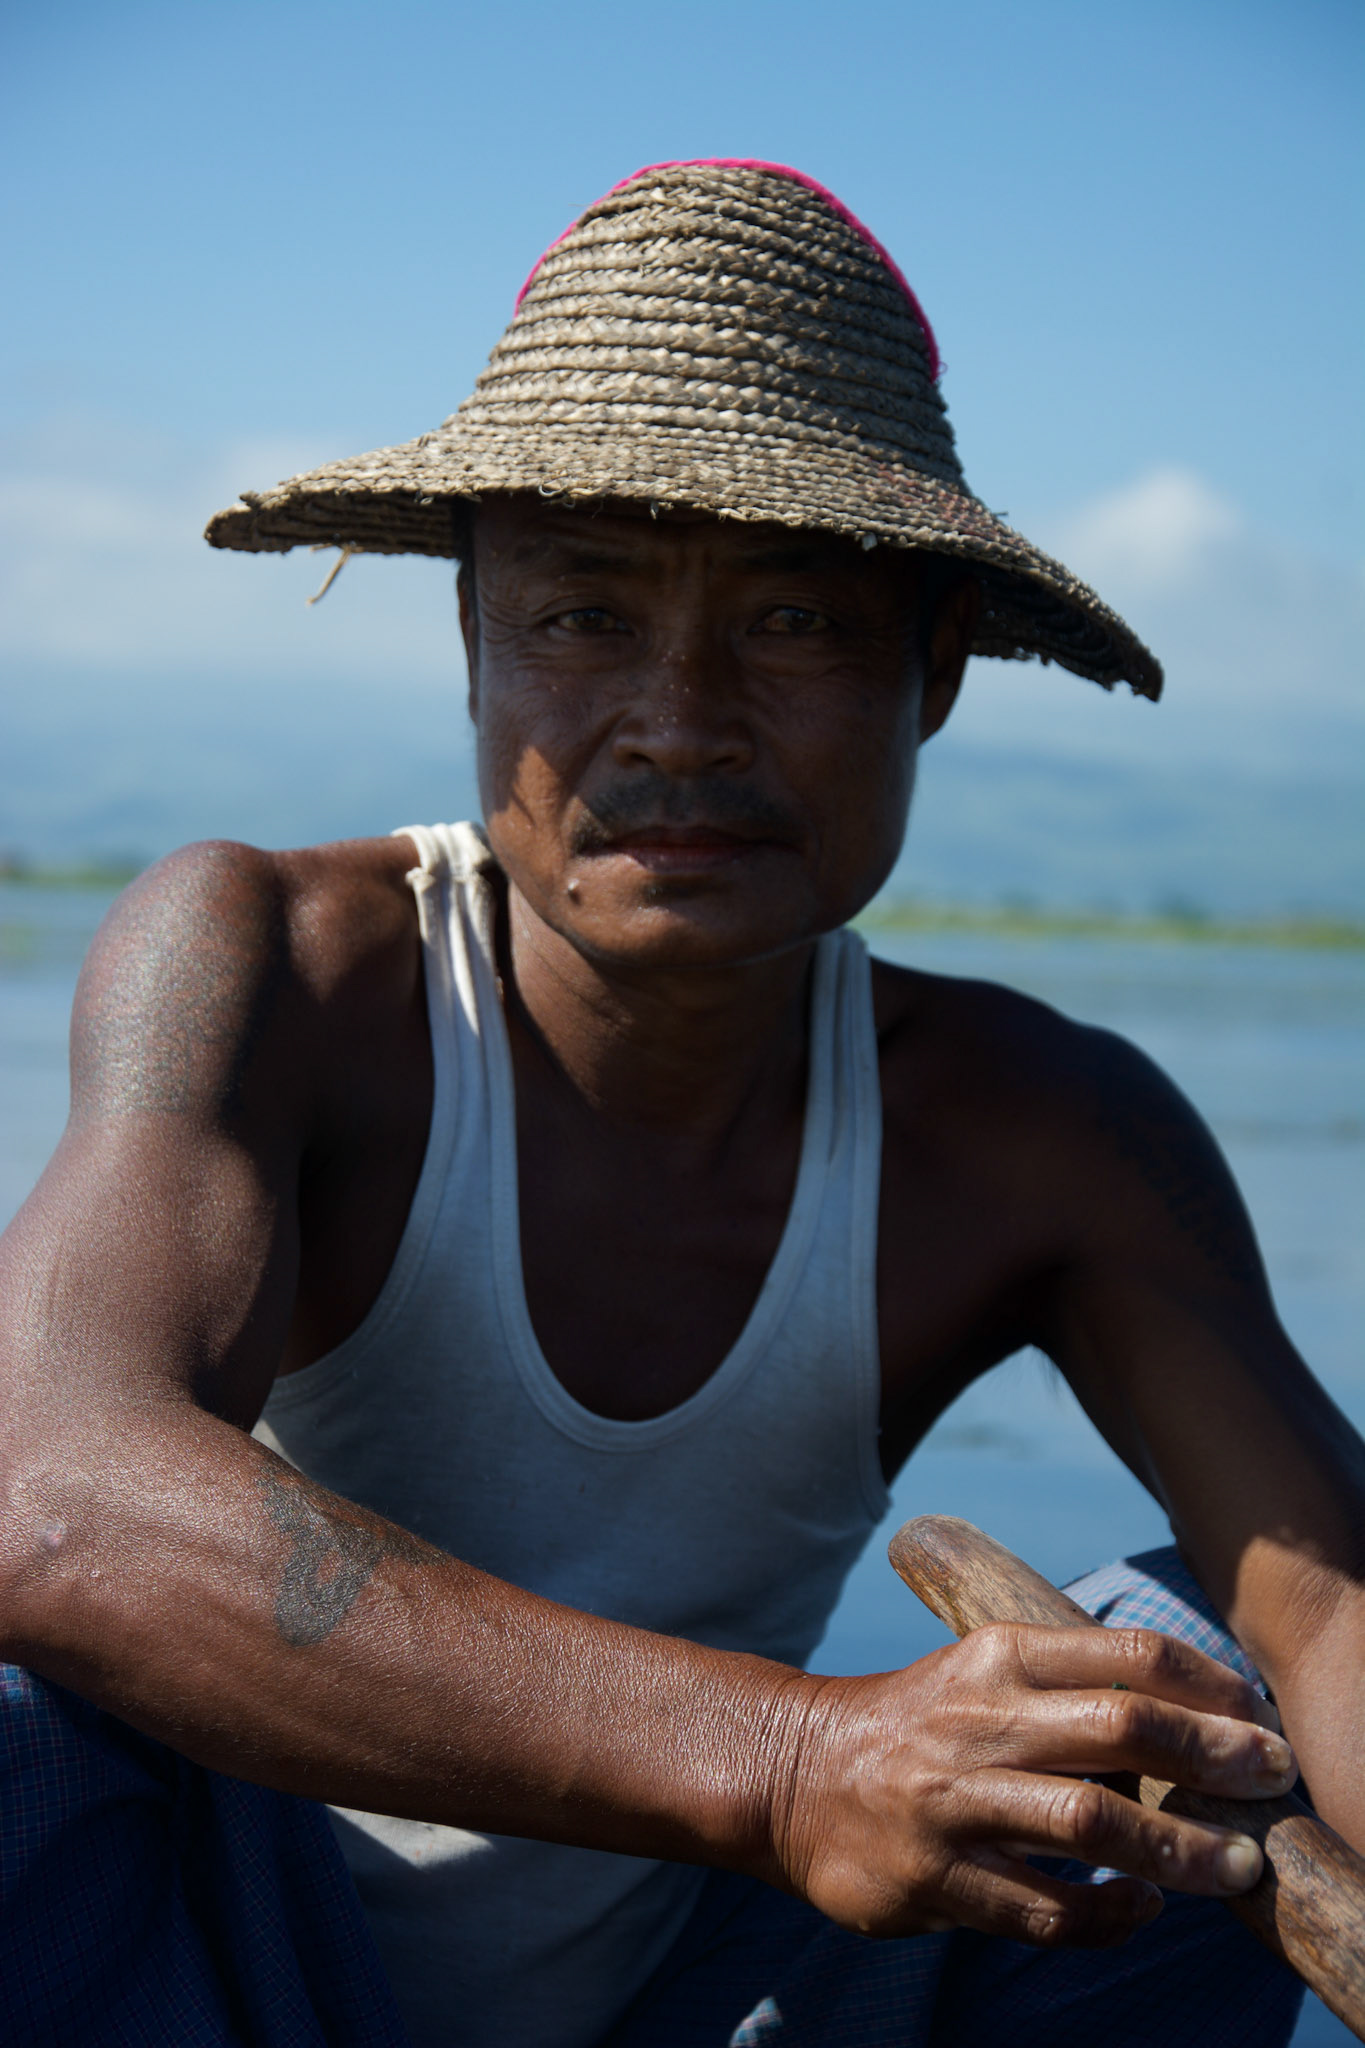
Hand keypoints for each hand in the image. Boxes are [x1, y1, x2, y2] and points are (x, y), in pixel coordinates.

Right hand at [772, 1623, 1296, 1947]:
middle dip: (1212, 1757)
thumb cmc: (920, 1724)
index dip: (1207, 1683)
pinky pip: (1047, 1911)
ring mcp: (955, 1803)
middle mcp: (979, 1720)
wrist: (795, 1774)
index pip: (1125, 1652)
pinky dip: (1109, 1916)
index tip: (1257, 1716)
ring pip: (1092, 1824)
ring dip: (1179, 1851)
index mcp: (997, 1656)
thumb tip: (1195, 1716)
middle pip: (1122, 1728)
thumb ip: (1069, 1684)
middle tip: (1270, 1781)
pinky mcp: (936, 1880)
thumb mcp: (981, 1672)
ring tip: (1235, 1867)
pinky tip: (1141, 1910)